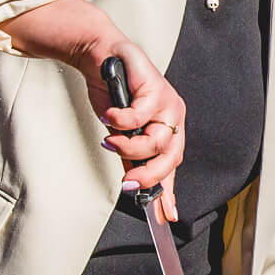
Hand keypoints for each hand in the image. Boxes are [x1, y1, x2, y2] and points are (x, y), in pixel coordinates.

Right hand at [0, 0, 188, 219]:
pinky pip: (140, 115)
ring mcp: (167, 101)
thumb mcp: (123, 135)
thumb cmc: (113, 95)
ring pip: (156, 140)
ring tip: (110, 140)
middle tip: (127, 183)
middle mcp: (173, 116)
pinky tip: (111, 116)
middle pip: (169, 156)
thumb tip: (138, 190)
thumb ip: (133, 160)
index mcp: (170, 129)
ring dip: (129, 147)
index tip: (165, 216)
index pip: (172, 165)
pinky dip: (122, 120)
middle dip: (147, 175)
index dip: (169, 191)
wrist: (101, 58)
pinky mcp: (154, 86)